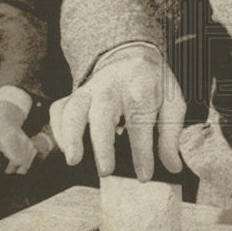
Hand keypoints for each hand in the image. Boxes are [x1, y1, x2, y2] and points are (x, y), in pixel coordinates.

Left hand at [0, 100, 36, 174]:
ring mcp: (28, 143)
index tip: (5, 169)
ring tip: (11, 161)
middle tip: (8, 167)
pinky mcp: (32, 145)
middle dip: (15, 170)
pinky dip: (25, 163)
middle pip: (24, 166)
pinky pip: (30, 160)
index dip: (10, 170)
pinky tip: (18, 159)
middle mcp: (20, 142)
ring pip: (27, 165)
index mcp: (7, 142)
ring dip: (20, 167)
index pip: (16, 161)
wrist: (6, 120)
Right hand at [50, 44, 184, 178]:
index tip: (144, 175)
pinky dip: (58, 129)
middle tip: (106, 171)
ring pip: (74, 108)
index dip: (142, 150)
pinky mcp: (75, 94)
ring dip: (71, 135)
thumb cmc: (153, 85)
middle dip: (103, 143)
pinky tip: (66, 149)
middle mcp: (112, 85)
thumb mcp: (172, 103)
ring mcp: (89, 88)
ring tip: (74, 160)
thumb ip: (171, 135)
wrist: (131, 55)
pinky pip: (59, 109)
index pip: (140, 119)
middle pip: (103, 112)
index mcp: (141, 85)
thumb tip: (173, 167)